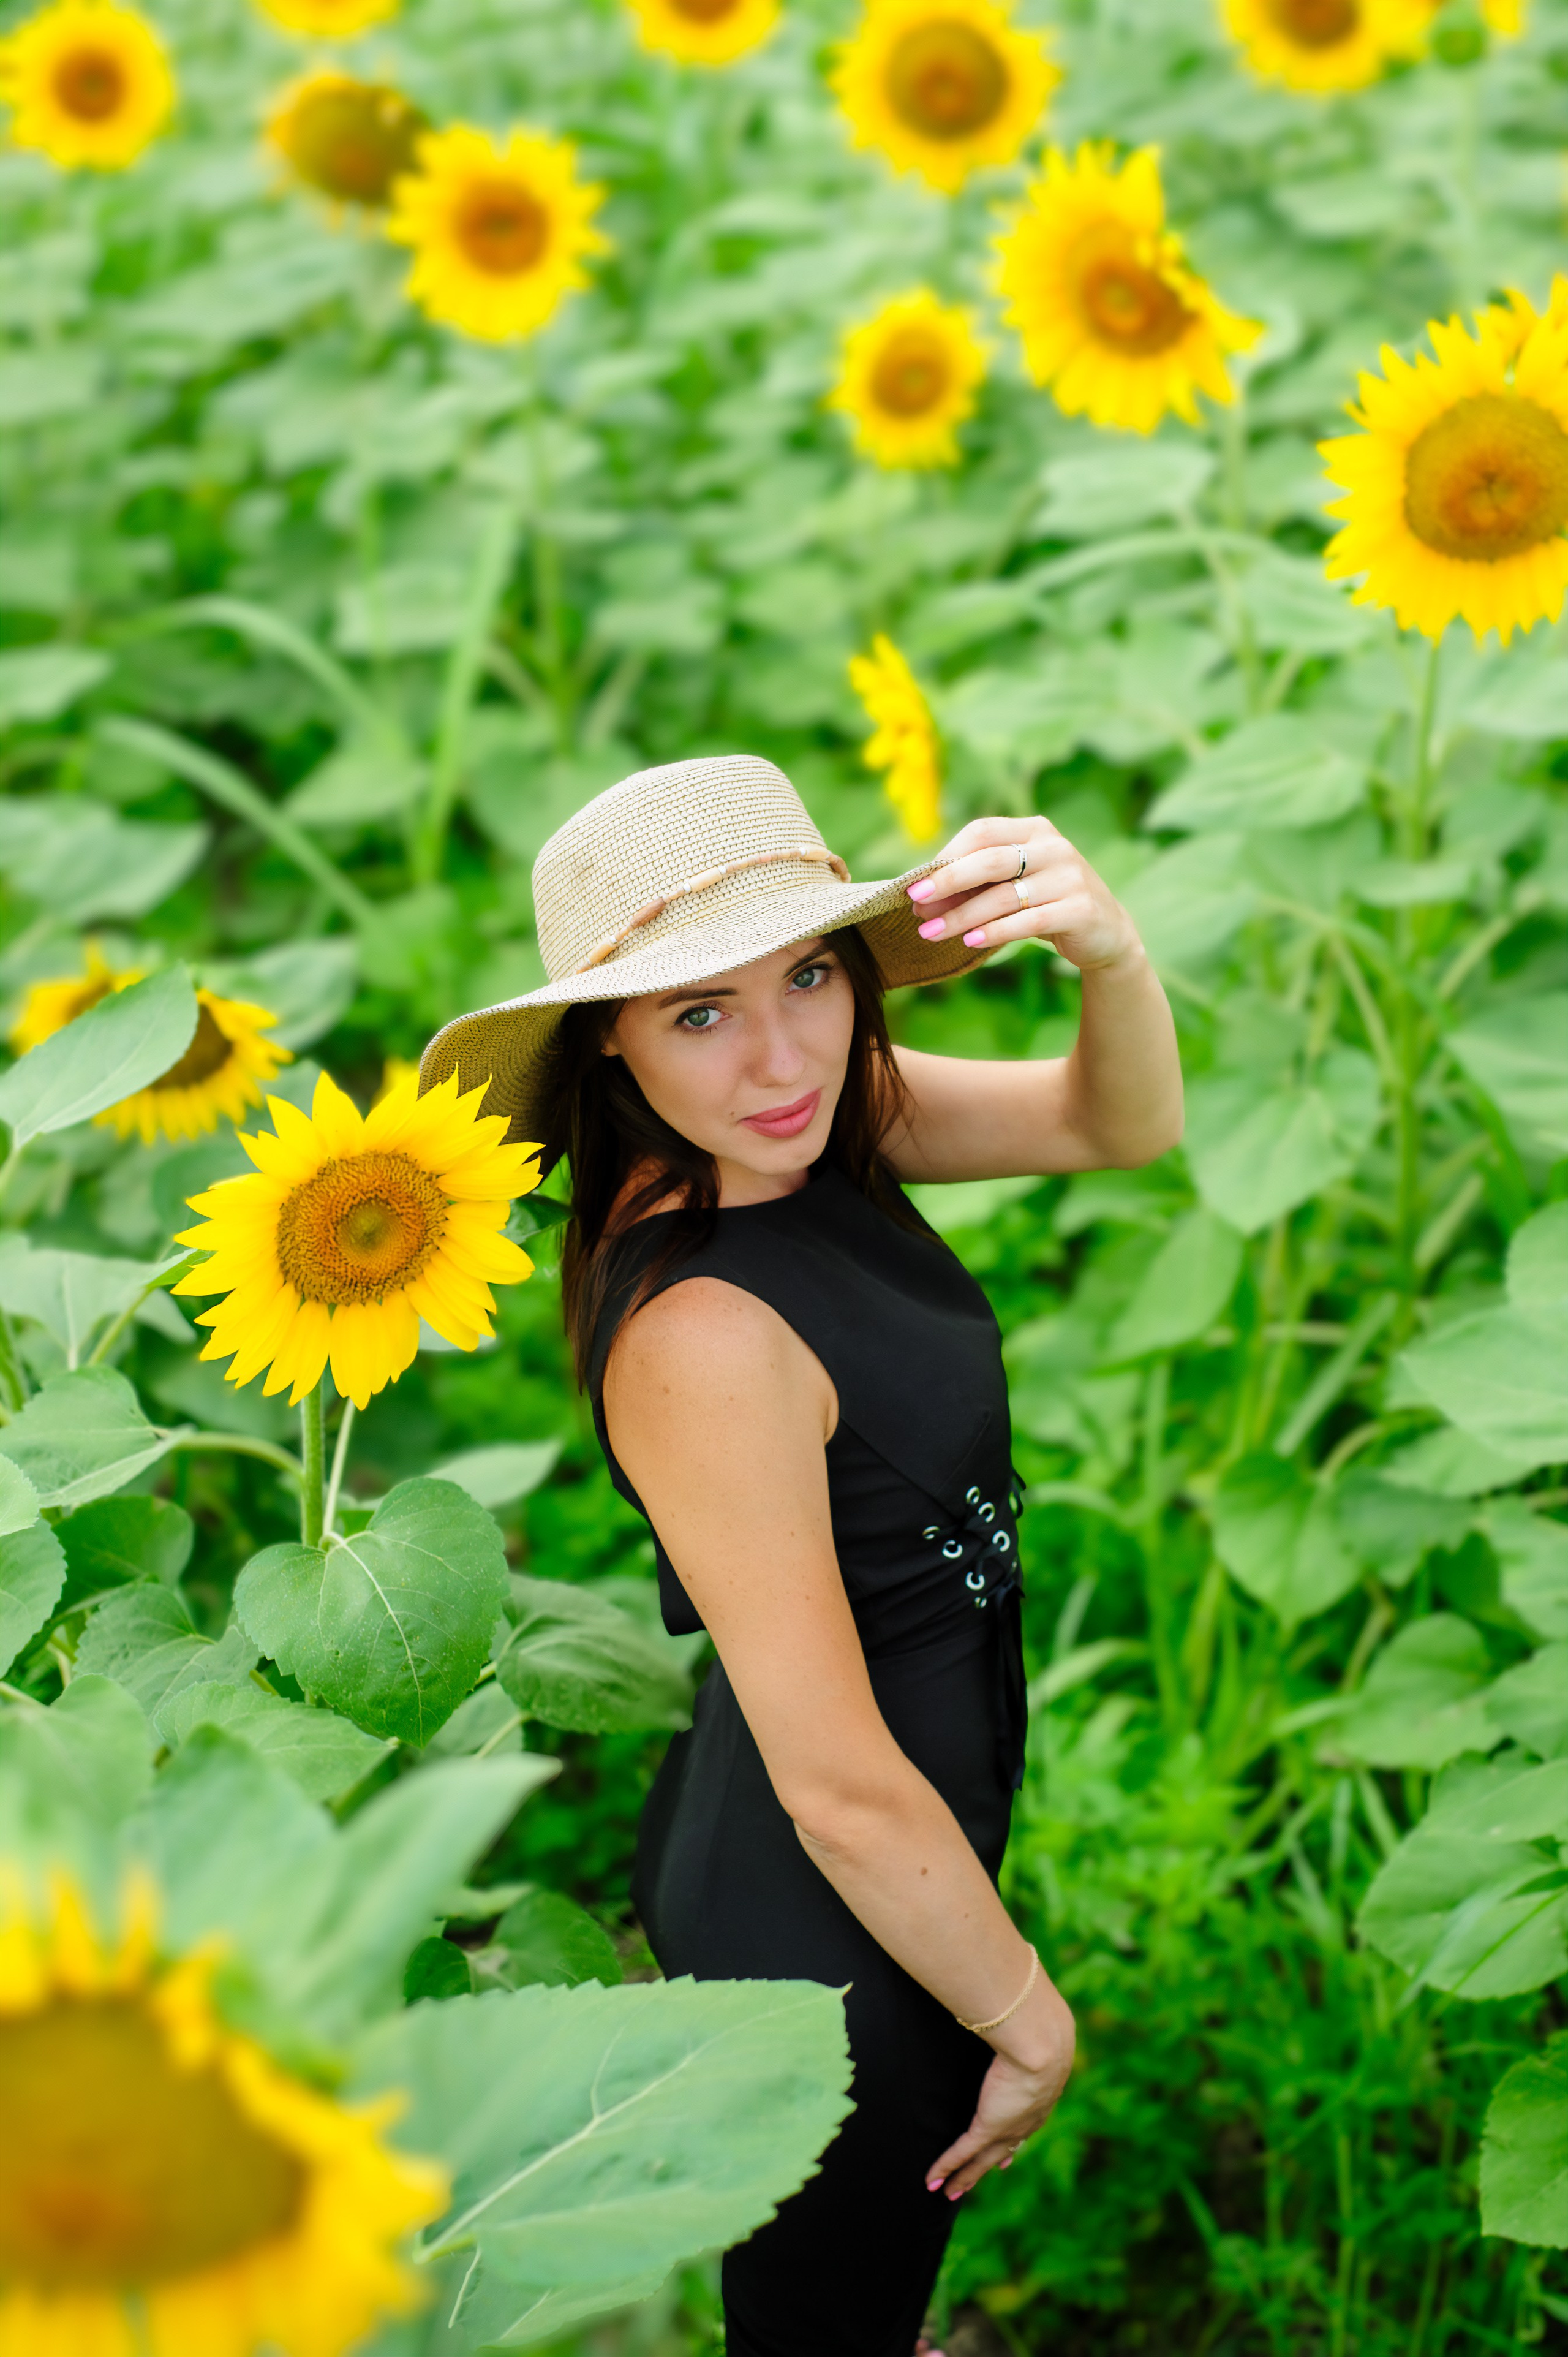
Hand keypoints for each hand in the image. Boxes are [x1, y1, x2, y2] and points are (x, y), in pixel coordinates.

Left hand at [907, 815, 1138, 972]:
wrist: (1105, 933)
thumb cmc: (1047, 905)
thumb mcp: (1014, 886)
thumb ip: (977, 884)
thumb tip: (923, 898)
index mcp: (1036, 830)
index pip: (982, 832)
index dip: (946, 857)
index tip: (916, 885)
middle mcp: (1055, 847)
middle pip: (990, 860)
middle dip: (948, 882)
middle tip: (915, 904)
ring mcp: (1070, 877)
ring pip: (1004, 896)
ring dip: (962, 916)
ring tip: (931, 932)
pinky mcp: (1080, 909)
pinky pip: (1028, 920)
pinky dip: (995, 932)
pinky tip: (971, 942)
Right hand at [926, 1981, 1075, 2201]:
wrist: (1041, 2038)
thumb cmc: (1036, 2018)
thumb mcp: (1030, 2021)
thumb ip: (1019, 2014)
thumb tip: (1014, 1988)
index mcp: (1040, 2092)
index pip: (1023, 2122)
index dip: (1012, 2140)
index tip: (1006, 2154)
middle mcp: (1028, 2116)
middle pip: (1004, 2148)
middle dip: (987, 2165)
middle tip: (975, 2179)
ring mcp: (1008, 2124)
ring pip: (982, 2158)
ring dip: (965, 2176)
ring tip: (950, 2192)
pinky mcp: (989, 2126)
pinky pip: (963, 2153)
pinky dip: (947, 2167)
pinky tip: (933, 2180)